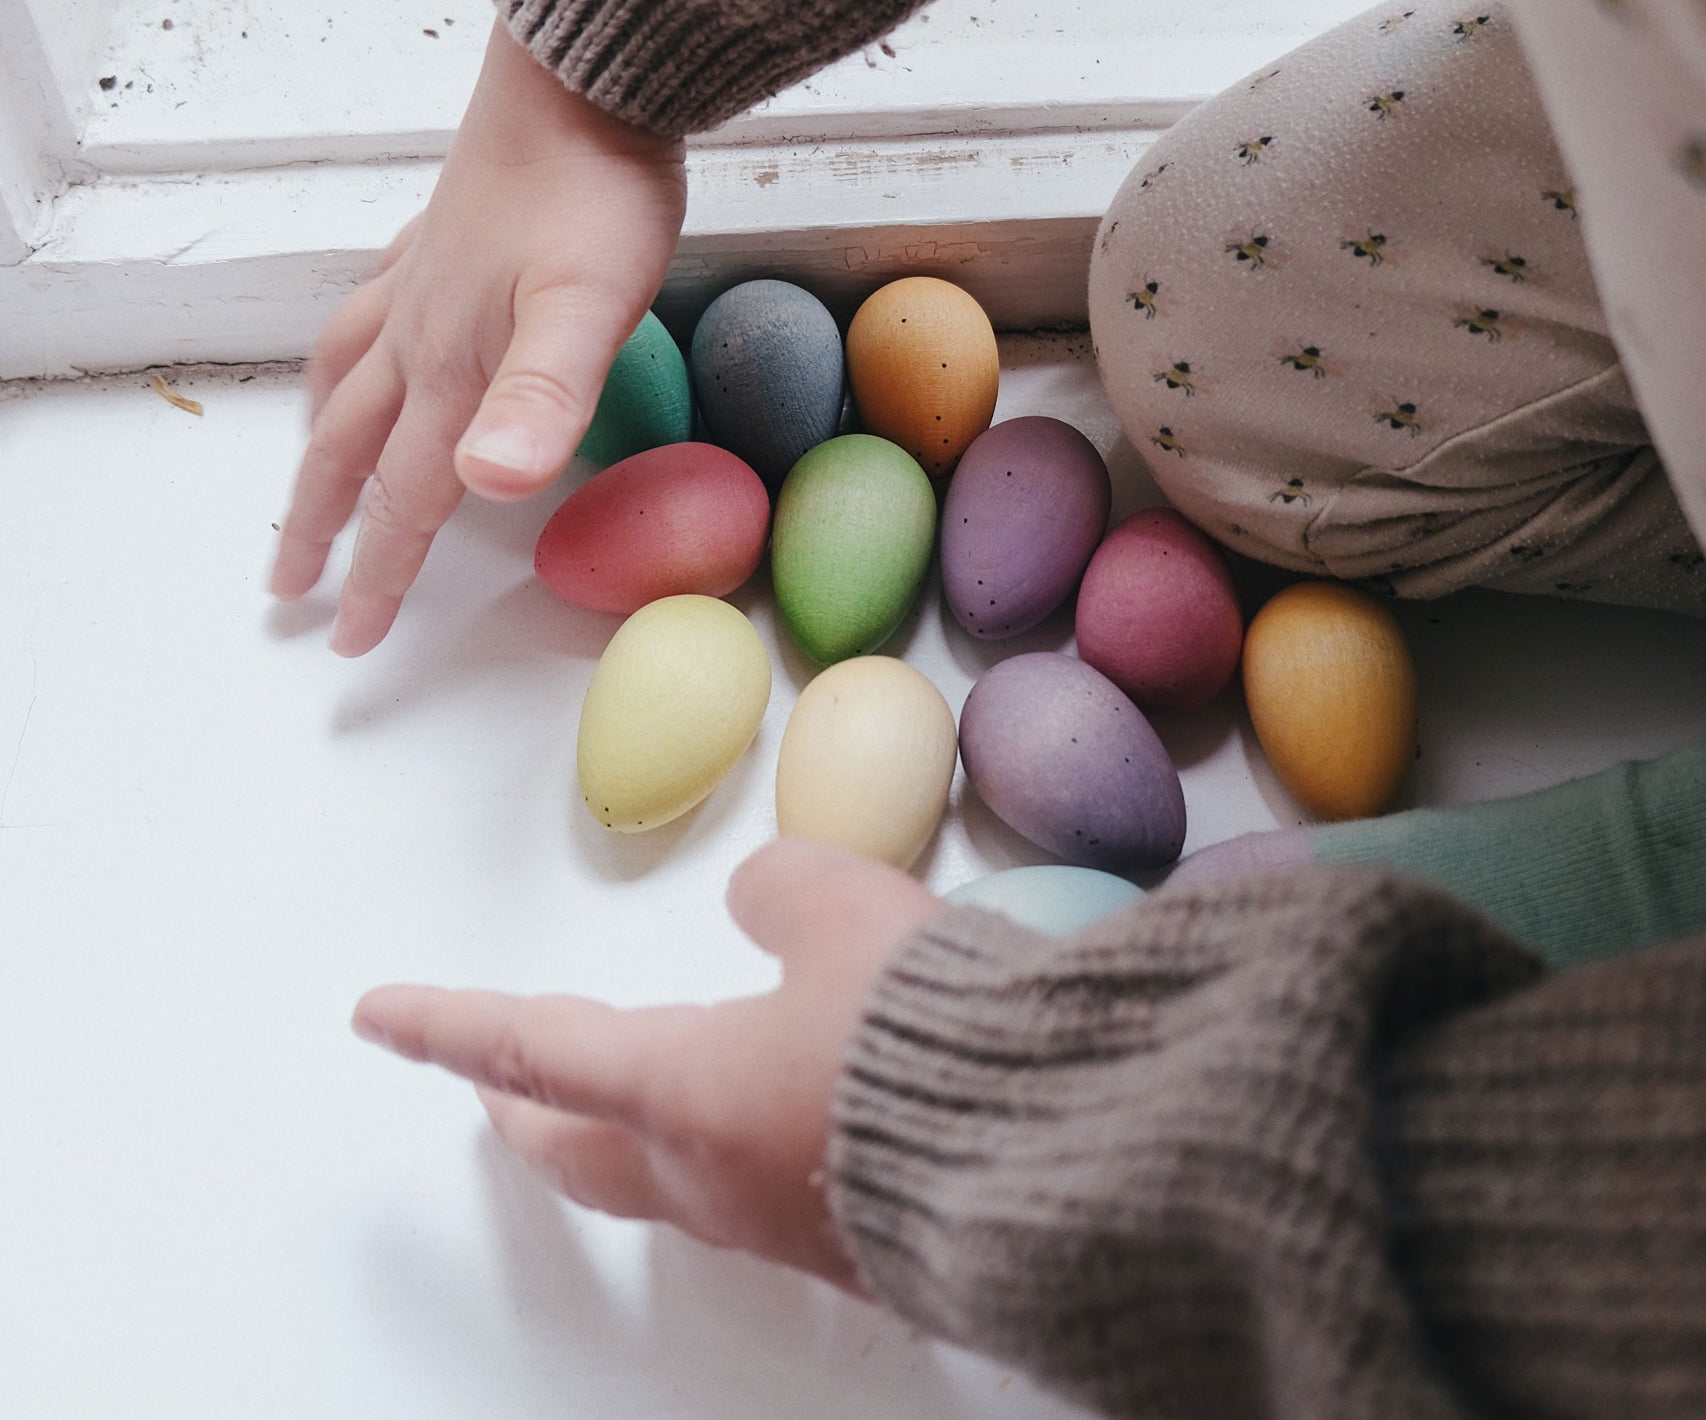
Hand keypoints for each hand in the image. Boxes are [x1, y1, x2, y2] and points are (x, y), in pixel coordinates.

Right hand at [270, 21, 686, 654]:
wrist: (587, 75)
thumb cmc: (597, 191)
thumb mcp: (587, 305)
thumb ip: (542, 397)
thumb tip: (486, 484)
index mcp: (455, 364)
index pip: (409, 494)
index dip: (382, 573)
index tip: (352, 639)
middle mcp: (422, 329)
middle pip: (352, 445)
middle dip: (320, 523)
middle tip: (289, 585)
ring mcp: (425, 279)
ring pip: (346, 374)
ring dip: (321, 436)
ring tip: (309, 466)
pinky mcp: (442, 236)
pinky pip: (369, 308)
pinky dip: (349, 346)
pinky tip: (367, 337)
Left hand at [351, 839, 943, 1288]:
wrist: (1047, 1162)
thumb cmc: (924, 1034)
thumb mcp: (843, 909)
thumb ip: (781, 891)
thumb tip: (759, 903)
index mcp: (682, 1090)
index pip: (530, 1047)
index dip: (447, 1023)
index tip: (375, 1016)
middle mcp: (711, 1174)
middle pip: (576, 1149)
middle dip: (521, 1108)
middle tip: (488, 1082)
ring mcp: (778, 1225)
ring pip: (661, 1178)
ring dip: (622, 1129)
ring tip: (629, 1088)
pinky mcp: (851, 1242)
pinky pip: (751, 1194)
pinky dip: (719, 1147)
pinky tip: (772, 1116)